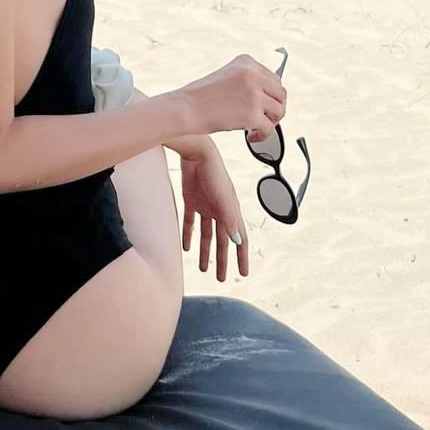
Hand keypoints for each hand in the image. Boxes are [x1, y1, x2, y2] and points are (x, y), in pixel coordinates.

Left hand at [180, 144, 248, 280]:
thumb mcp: (223, 197)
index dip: (241, 256)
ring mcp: (205, 205)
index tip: (243, 273)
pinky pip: (190, 222)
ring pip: (206, 234)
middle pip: (222, 240)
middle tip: (220, 278)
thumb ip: (229, 218)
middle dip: (222, 259)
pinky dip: (188, 234)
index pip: (239, 238)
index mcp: (231, 210)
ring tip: (203, 268)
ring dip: (205, 251)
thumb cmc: (214, 171)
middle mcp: (219, 210)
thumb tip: (236, 241)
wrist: (196, 151)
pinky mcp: (190, 199)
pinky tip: (186, 247)